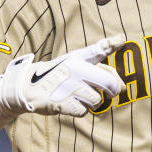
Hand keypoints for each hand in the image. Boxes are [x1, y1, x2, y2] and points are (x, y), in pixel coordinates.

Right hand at [0, 35, 124, 116]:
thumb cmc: (59, 73)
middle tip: (109, 93)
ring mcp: (69, 86)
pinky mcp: (63, 102)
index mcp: (78, 58)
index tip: (121, 39)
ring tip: (81, 96)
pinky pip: (84, 111)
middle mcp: (75, 70)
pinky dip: (80, 110)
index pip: (99, 49)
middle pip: (108, 83)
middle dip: (112, 90)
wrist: (28, 87)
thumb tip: (123, 54)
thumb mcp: (75, 59)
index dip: (111, 44)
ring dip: (92, 102)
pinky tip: (71, 103)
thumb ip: (99, 56)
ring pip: (96, 100)